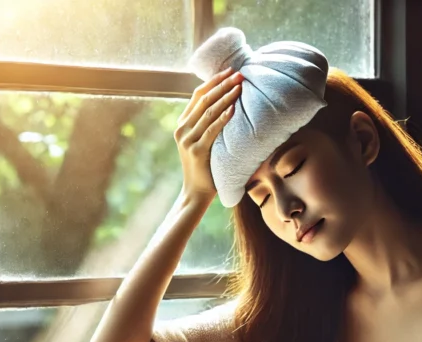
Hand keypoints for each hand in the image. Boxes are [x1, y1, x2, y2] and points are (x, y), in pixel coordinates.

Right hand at [174, 67, 243, 204]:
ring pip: (208, 112)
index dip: (214, 81)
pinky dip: (223, 118)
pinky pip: (211, 130)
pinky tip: (234, 109)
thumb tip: (227, 104)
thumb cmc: (205, 166)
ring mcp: (187, 140)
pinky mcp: (196, 151)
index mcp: (182, 124)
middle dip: (222, 84)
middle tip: (239, 74)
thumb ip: (208, 124)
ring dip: (225, 97)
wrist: (196, 192)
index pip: (198, 95)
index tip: (229, 70)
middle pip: (204, 99)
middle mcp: (182, 129)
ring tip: (239, 87)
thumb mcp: (203, 141)